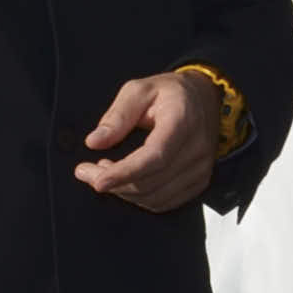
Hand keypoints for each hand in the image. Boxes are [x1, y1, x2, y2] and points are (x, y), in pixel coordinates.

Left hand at [75, 71, 221, 213]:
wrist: (206, 98)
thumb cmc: (171, 93)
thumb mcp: (140, 90)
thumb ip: (117, 115)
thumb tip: (94, 142)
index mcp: (182, 121)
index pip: (155, 156)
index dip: (125, 172)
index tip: (97, 180)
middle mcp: (196, 149)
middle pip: (151, 181)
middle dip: (114, 183)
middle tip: (86, 172)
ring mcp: (201, 169)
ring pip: (155, 197)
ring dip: (124, 191)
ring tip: (105, 171)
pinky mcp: (199, 182)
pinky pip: (164, 202)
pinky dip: (140, 198)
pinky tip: (126, 181)